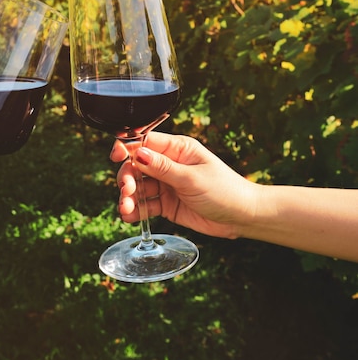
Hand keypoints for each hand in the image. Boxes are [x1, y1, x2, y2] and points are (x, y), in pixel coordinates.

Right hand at [111, 132, 258, 239]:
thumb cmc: (225, 190)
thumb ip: (163, 167)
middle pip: (135, 166)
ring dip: (129, 197)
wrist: (242, 217)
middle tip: (127, 191)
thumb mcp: (192, 178)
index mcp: (177, 149)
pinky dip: (136, 211)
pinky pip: (145, 205)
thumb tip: (138, 153)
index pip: (145, 142)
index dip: (127, 148)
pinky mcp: (166, 204)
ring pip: (138, 187)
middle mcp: (169, 165)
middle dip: (127, 178)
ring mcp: (166, 184)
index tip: (116, 157)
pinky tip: (130, 217)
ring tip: (127, 210)